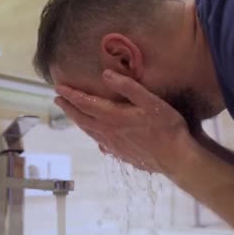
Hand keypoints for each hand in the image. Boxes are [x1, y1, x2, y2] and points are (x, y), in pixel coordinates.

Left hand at [54, 69, 195, 174]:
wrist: (175, 158)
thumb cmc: (166, 127)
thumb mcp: (150, 102)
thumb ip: (128, 87)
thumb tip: (105, 75)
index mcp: (113, 116)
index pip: (85, 103)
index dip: (71, 95)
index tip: (58, 88)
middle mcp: (108, 132)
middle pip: (82, 118)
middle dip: (68, 108)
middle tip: (58, 99)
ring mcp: (113, 145)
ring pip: (89, 131)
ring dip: (77, 121)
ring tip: (71, 114)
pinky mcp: (120, 154)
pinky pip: (99, 142)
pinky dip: (92, 134)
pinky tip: (95, 136)